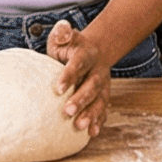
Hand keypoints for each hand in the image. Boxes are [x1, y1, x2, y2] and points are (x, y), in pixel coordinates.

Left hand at [43, 19, 116, 135]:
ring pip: (99, 100)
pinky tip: (92, 133)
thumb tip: (63, 28)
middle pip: (91, 85)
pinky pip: (103, 109)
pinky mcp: (103, 96)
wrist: (93, 51)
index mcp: (86, 55)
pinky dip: (99, 121)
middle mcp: (97, 71)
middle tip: (68, 112)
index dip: (69, 75)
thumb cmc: (70, 46)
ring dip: (91, 113)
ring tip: (80, 126)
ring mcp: (102, 85)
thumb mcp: (64, 36)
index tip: (58, 88)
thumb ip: (62, 32)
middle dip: (81, 99)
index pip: (78, 64)